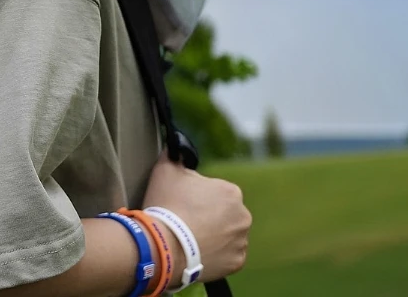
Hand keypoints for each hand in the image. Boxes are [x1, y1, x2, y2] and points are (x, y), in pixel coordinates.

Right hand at [142, 152, 251, 282]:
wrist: (164, 247)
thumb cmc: (167, 206)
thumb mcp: (166, 170)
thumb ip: (174, 154)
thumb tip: (174, 144)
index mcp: (231, 191)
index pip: (216, 193)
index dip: (198, 199)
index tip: (185, 206)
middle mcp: (243, 216)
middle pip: (224, 214)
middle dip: (210, 217)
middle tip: (187, 224)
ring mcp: (241, 241)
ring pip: (228, 235)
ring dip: (215, 236)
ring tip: (192, 241)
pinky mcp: (236, 263)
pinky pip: (228, 256)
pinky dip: (216, 255)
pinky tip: (199, 252)